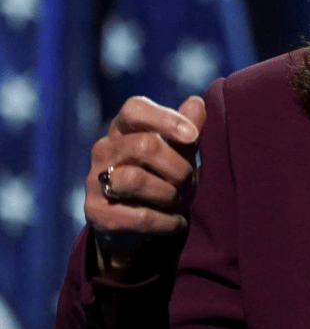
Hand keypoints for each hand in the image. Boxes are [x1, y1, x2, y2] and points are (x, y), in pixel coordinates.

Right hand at [84, 95, 205, 280]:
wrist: (136, 226)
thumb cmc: (162, 176)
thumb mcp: (179, 152)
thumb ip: (188, 128)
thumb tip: (197, 102)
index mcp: (123, 127)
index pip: (135, 109)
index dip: (166, 119)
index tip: (194, 136)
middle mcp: (104, 149)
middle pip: (144, 146)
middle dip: (178, 167)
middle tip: (191, 181)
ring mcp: (94, 180)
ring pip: (135, 180)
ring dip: (170, 194)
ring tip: (181, 202)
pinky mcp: (95, 212)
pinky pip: (138, 215)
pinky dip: (166, 221)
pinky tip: (177, 223)